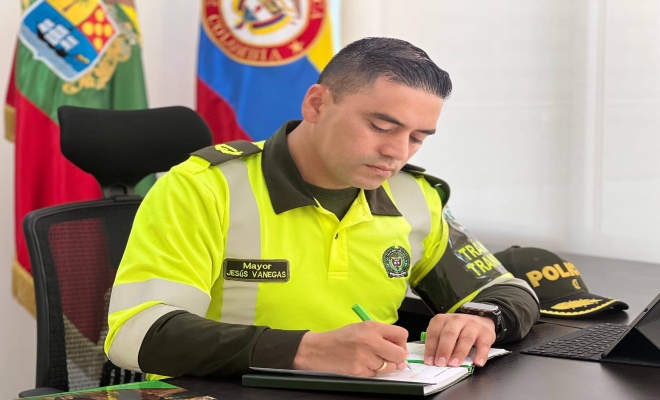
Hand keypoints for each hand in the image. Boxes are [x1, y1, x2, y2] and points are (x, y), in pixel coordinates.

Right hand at [292, 321, 409, 376]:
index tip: (397, 346)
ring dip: (383, 366)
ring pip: (388, 367)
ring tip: (370, 359)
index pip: (401, 334)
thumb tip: (401, 350)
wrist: (318, 349)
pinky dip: (371, 371)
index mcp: (371, 327)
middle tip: (389, 357)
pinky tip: (361, 364)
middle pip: (399, 354)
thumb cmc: (340, 338)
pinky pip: (375, 374)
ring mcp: (365, 357)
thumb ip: (381, 335)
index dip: (402, 343)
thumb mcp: (361, 327)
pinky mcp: (359, 371)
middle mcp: (370, 341)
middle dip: (397, 358)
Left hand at [423, 313, 495, 367]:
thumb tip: (433, 361)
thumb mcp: (445, 331)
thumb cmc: (458, 329)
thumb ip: (439, 343)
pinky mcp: (486, 333)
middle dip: (444, 350)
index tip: (429, 361)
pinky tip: (477, 362)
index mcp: (443, 320)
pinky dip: (481, 354)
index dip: (431, 348)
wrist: (480, 320)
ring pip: (465, 338)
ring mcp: (472, 325)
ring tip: (454, 364)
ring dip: (459, 353)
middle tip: (440, 363)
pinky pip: (483, 344)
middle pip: (449, 334)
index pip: (434, 333)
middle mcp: (457, 320)